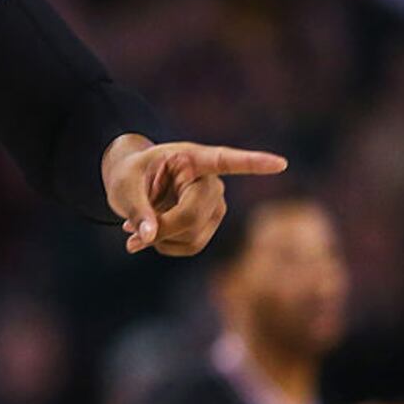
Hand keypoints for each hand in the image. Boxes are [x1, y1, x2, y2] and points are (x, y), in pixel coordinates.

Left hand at [103, 136, 286, 254]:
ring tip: (140, 226)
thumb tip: (148, 239)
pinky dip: (166, 245)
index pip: (225, 160)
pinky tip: (153, 233)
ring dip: (161, 239)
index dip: (253, 163)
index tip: (280, 163)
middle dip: (161, 229)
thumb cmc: (129, 176)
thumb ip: (136, 210)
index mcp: (190, 158)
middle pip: (192, 215)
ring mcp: (215, 204)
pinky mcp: (212, 223)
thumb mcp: (123, 187)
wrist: (134, 184)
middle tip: (128, 234)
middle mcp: (210, 180)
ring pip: (192, 235)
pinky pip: (191, 246)